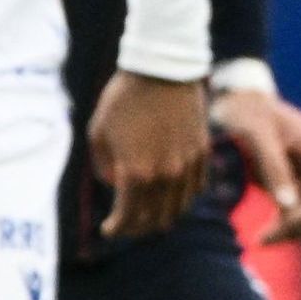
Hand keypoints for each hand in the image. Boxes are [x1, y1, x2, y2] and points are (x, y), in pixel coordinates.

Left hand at [85, 68, 212, 240]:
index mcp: (135, 173)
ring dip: (161, 217)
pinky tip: (172, 197)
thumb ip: (103, 165)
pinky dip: (182, 198)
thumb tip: (115, 184)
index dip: (116, 229)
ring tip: (149, 216)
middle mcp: (165, 176)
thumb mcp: (98, 132)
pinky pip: (196, 188)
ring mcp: (187, 166)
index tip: (108, 230)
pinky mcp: (202, 153)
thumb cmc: (122, 98)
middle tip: (126, 226)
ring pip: (178, 209)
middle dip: (137, 229)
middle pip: (154, 220)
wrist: (161, 69)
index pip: (127, 218)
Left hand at [220, 85, 300, 237]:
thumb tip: (289, 205)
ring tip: (262, 238)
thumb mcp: (257, 134)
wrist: (235, 106)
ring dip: (295, 230)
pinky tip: (262, 237)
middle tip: (273, 232)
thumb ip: (273, 166)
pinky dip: (286, 229)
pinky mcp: (298, 191)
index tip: (292, 216)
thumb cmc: (248, 113)